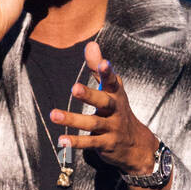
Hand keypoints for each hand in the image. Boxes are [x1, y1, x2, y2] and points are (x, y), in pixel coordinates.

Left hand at [49, 42, 158, 175]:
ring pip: (92, 123)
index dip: (107, 72)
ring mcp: (111, 128)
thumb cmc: (117, 111)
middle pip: (103, 101)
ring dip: (73, 119)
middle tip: (74, 88)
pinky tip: (61, 140)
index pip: (112, 81)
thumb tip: (90, 45)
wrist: (136, 145)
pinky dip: (76, 142)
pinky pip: (90, 143)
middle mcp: (115, 110)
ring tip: (54, 115)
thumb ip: (97, 69)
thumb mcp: (111, 89)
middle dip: (89, 95)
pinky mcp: (106, 144)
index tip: (103, 63)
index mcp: (116, 94)